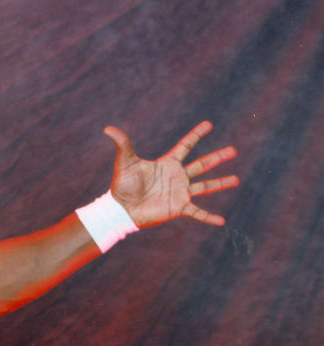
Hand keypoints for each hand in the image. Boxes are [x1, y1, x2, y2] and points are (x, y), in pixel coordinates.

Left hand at [103, 121, 238, 226]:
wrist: (121, 208)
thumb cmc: (123, 185)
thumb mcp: (125, 162)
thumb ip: (122, 144)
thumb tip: (108, 128)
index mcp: (167, 164)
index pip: (185, 146)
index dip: (196, 135)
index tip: (208, 124)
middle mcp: (177, 177)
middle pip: (202, 164)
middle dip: (217, 157)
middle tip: (233, 150)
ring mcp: (180, 192)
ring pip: (205, 186)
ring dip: (221, 183)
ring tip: (236, 179)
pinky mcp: (178, 208)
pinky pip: (198, 213)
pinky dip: (209, 217)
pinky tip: (222, 221)